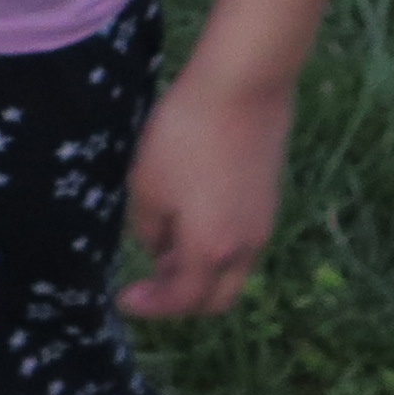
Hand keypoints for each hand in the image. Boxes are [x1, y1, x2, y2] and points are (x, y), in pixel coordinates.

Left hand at [117, 66, 293, 318]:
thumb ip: (148, 227)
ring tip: (165, 248)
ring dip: (200, 272)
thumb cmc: (185, 136)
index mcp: (210, 250)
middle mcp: (244, 247)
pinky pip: (241, 243)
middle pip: (217, 297)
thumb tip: (159, 246)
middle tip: (150, 283)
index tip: (125, 300)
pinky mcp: (268, 199)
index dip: (152, 306)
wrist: (242, 88)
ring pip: (232, 270)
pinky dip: (216, 248)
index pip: (182, 299)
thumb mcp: (147, 183)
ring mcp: (262, 224)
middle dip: (183, 299)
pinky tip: (191, 220)